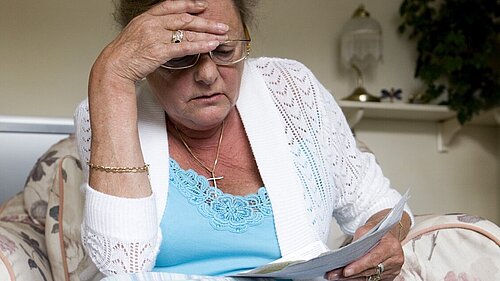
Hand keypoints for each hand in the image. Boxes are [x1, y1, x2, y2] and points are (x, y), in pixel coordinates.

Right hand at [94, 0, 228, 82]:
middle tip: (221, 25)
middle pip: (185, 18)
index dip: (189, 5)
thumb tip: (166, 32)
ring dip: (207, 33)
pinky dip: (200, 45)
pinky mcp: (159, 51)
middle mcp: (152, 23)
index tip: (202, 6)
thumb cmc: (124, 54)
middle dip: (206, 22)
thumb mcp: (136, 35)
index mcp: (146, 17)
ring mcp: (156, 36)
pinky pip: (184, 47)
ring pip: (187, 31)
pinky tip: (211, 45)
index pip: (171, 6)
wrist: (114, 66)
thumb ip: (152, 30)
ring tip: (222, 36)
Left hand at [324, 213, 407, 280]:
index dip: (359, 266)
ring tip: (336, 276)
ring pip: (369, 277)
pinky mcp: (388, 276)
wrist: (387, 234)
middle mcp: (394, 260)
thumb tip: (347, 252)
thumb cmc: (377, 231)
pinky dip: (357, 278)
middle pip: (370, 270)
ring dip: (352, 278)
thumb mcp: (367, 228)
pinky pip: (371, 279)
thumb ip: (359, 239)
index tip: (345, 271)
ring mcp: (392, 270)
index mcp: (391, 247)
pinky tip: (346, 278)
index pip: (373, 258)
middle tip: (334, 274)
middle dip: (351, 274)